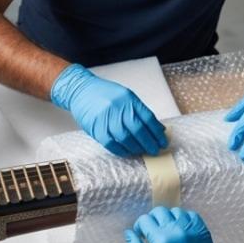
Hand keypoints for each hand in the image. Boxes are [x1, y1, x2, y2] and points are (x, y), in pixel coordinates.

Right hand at [51, 64, 167, 156]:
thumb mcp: (125, 96)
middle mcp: (119, 108)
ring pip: (126, 138)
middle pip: (139, 130)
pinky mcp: (97, 128)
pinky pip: (111, 144)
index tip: (162, 141)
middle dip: (149, 143)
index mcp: (129, 99)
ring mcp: (107, 118)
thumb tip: (157, 128)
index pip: (148, 118)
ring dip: (136, 148)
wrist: (81, 90)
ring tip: (142, 151)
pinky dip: (121, 150)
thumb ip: (140, 111)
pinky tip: (127, 152)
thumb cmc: (105, 94)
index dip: (157, 132)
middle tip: (155, 150)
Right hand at [124, 207, 237, 242]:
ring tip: (167, 232)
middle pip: (159, 211)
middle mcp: (177, 230)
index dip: (139, 226)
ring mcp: (192, 229)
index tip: (141, 234)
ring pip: (175, 211)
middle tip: (153, 232)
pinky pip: (191, 215)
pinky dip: (183, 219)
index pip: (145, 220)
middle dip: (152, 220)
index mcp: (162, 240)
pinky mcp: (203, 231)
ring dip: (168, 218)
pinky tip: (180, 230)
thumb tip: (128, 232)